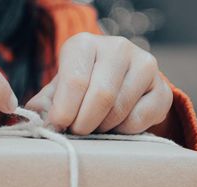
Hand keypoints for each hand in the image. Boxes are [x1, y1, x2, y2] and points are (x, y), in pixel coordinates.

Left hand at [26, 33, 172, 134]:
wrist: (118, 86)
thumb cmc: (81, 89)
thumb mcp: (58, 91)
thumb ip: (44, 105)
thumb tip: (33, 122)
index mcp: (84, 44)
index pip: (75, 80)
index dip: (64, 111)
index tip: (58, 126)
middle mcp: (117, 48)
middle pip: (101, 96)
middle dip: (84, 123)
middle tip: (76, 133)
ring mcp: (144, 65)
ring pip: (120, 109)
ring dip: (103, 128)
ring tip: (94, 127)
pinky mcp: (163, 89)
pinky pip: (140, 119)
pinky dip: (124, 131)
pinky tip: (116, 125)